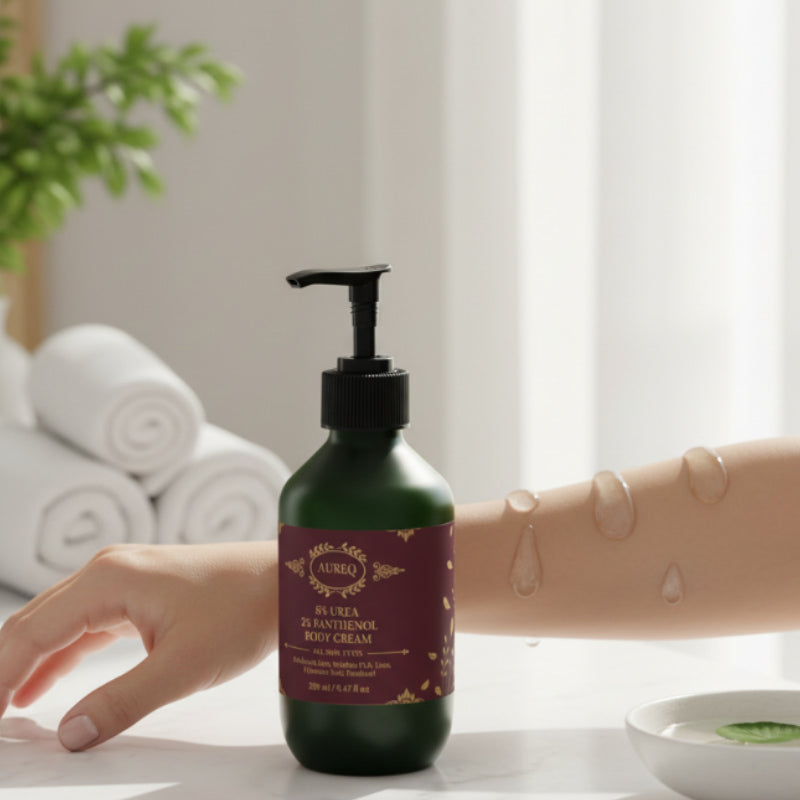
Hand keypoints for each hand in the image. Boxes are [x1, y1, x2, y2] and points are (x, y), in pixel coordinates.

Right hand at [0, 541, 278, 750]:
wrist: (286, 580)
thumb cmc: (243, 611)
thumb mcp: (182, 667)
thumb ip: (120, 703)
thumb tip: (68, 735)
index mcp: (108, 580)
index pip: (29, 632)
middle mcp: (107, 571)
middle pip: (33, 623)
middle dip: (2, 669)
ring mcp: (123, 577)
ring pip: (56, 623)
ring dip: (28, 664)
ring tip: (3, 708)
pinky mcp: (140, 590)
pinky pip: (85, 624)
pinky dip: (60, 654)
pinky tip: (42, 685)